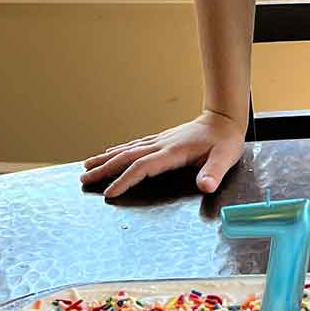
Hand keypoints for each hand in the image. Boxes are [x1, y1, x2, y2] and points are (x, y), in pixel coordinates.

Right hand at [79, 110, 245, 198]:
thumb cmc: (225, 140)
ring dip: (106, 158)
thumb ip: (213, 173)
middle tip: (84, 179)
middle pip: (126, 157)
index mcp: (173, 152)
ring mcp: (159, 140)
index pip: (142, 167)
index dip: (125, 180)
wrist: (224, 118)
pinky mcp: (161, 139)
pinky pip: (134, 145)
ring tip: (86, 166)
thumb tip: (205, 186)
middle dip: (104, 169)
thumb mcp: (224, 158)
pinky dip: (118, 150)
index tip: (109, 192)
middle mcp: (161, 144)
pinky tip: (109, 153)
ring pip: (127, 149)